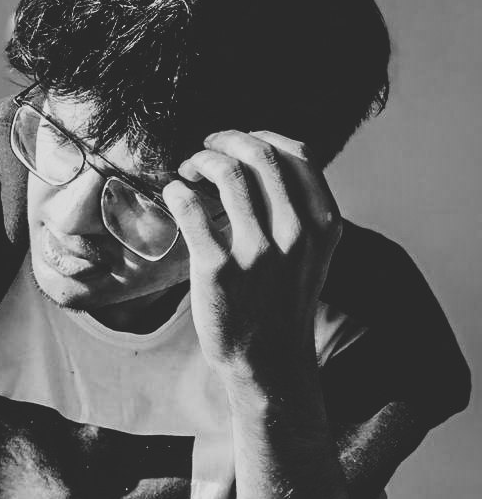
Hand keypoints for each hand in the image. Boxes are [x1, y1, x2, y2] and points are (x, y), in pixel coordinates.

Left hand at [162, 129, 341, 400]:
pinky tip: (175, 193)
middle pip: (260, 155)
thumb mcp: (311, 253)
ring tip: (189, 170)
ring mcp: (257, 251)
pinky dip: (178, 190)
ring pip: (227, 173)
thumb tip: (264, 158)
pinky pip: (191, 207)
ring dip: (201, 160)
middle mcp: (295, 234)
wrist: (268, 361)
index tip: (238, 143)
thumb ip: (299, 209)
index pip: (297, 153)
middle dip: (227, 140)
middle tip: (206, 149)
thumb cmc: (282, 301)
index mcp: (322, 224)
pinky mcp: (218, 269)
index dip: (261, 136)